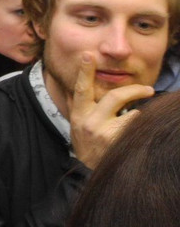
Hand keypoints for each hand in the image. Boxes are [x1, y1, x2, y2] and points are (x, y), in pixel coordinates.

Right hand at [69, 52, 152, 168]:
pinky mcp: (118, 142)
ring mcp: (104, 133)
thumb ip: (79, 105)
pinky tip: (136, 135)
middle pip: (115, 97)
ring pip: (132, 114)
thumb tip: (77, 84)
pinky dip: (140, 128)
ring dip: (139, 116)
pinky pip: (137, 128)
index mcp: (79, 114)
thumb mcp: (77, 124)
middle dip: (135, 90)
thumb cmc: (85, 144)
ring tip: (138, 121)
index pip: (81, 88)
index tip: (88, 55)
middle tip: (148, 89)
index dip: (85, 71)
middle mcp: (90, 122)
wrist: (88, 172)